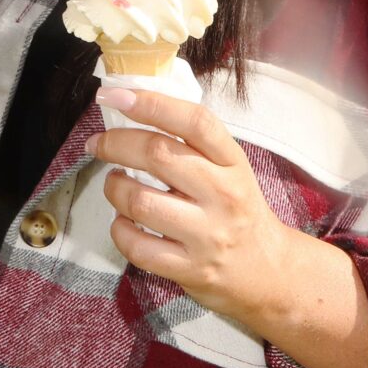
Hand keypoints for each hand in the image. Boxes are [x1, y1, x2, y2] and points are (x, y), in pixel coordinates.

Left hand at [88, 85, 305, 328]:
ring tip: (115, 184)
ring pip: (140, 202)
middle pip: (158, 154)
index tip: (115, 94)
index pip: (194, 121)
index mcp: (232, 162)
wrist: (269, 272)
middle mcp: (223, 195)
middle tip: (98, 144)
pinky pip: (138, 247)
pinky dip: (119, 230)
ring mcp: (207, 235)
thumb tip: (134, 106)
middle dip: (115, 143)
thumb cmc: (237, 210)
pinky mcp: (191, 269)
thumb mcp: (229, 169)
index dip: (150, 103)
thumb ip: (192, 142)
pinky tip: (123, 222)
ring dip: (114, 188)